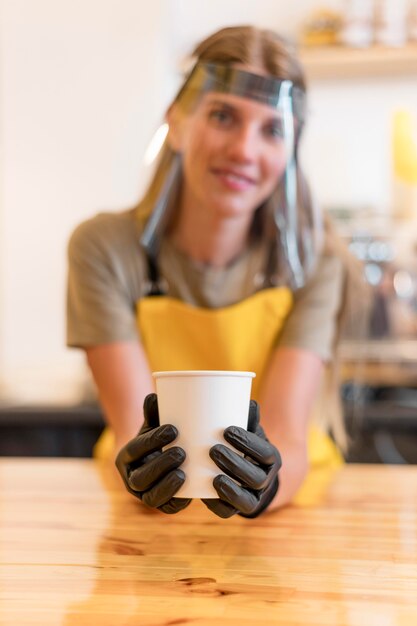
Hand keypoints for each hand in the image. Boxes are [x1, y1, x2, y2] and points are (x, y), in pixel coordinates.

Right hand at [115, 393, 190, 513]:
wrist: (159, 459)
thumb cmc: (158, 437)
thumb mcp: (154, 425)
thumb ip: (154, 412)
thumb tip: (155, 394)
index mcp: (126, 457)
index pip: (135, 450)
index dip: (152, 441)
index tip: (173, 429)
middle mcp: (131, 479)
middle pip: (141, 477)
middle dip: (160, 466)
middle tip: (182, 452)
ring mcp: (144, 496)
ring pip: (151, 497)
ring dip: (167, 486)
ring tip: (185, 473)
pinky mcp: (161, 505)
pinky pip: (167, 508)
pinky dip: (178, 502)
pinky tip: (192, 493)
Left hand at [202, 400, 280, 518]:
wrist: (253, 473)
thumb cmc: (247, 446)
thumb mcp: (251, 431)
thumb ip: (249, 419)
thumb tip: (249, 402)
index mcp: (271, 459)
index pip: (264, 453)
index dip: (247, 443)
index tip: (227, 429)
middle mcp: (266, 480)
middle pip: (255, 478)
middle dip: (234, 464)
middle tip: (212, 449)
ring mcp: (254, 498)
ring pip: (245, 499)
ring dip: (229, 489)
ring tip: (212, 477)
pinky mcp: (238, 509)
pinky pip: (229, 512)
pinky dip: (218, 505)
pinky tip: (205, 495)